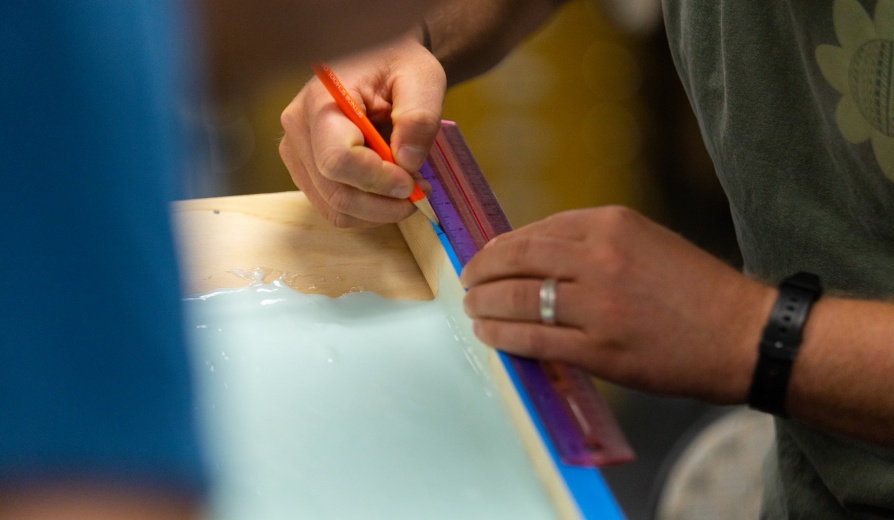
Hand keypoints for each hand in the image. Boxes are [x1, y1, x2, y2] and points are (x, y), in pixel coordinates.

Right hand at [279, 35, 446, 227]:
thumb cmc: (397, 64)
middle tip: (419, 191)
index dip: (379, 180)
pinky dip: (366, 210)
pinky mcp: (306, 171)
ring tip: (409, 189)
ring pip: (335, 207)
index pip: (339, 160)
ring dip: (377, 211)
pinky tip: (389, 191)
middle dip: (383, 203)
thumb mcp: (421, 78)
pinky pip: (334, 207)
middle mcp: (299, 129)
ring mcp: (297, 153)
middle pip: (336, 191)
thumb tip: (407, 162)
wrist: (378, 60)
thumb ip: (419, 117)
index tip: (412, 182)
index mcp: (321, 100)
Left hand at [460, 206, 775, 403]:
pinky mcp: (600, 348)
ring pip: (519, 298)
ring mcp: (599, 304)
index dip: (503, 246)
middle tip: (467, 280)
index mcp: (613, 224)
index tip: (488, 255)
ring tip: (471, 307)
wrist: (745, 335)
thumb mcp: (648, 242)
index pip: (539, 230)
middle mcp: (601, 257)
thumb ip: (596, 244)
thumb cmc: (698, 290)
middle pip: (520, 258)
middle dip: (483, 270)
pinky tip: (488, 333)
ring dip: (485, 303)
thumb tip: (538, 257)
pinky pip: (534, 338)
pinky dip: (503, 335)